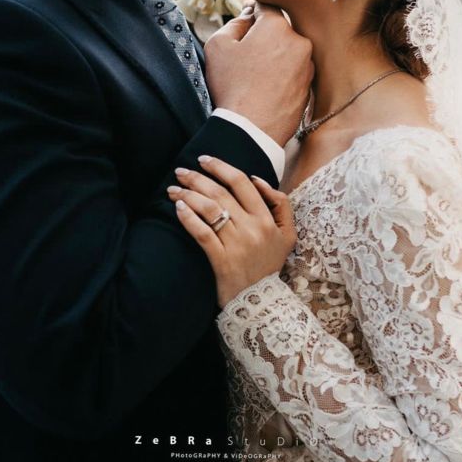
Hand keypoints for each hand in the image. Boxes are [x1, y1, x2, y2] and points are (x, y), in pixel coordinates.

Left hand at [167, 156, 296, 307]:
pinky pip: (202, 234)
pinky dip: (188, 218)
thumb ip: (280, 204)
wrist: (261, 302)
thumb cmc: (270, 264)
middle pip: (221, 193)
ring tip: (173, 188)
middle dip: (198, 178)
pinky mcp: (221, 260)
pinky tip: (177, 208)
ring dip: (188, 195)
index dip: (221, 167)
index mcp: (267, 219)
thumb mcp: (287, 234)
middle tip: (180, 171)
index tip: (203, 160)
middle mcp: (252, 229)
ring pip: (210, 210)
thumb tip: (257, 179)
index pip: (242, 183)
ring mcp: (236, 245)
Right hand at [205, 3, 313, 146]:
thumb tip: (249, 17)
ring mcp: (308, 65)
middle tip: (246, 54)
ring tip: (256, 76)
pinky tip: (266, 88)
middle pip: (279, 30)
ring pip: (288, 51)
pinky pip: (293, 71)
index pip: (266, 6)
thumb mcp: (218, 46)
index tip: (247, 18)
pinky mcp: (310, 85)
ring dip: (275, 56)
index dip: (253, 10)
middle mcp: (299, 41)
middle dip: (264, 37)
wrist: (251, 129)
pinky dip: (282, 75)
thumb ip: (235, 23)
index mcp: (277, 26)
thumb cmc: (232, 86)